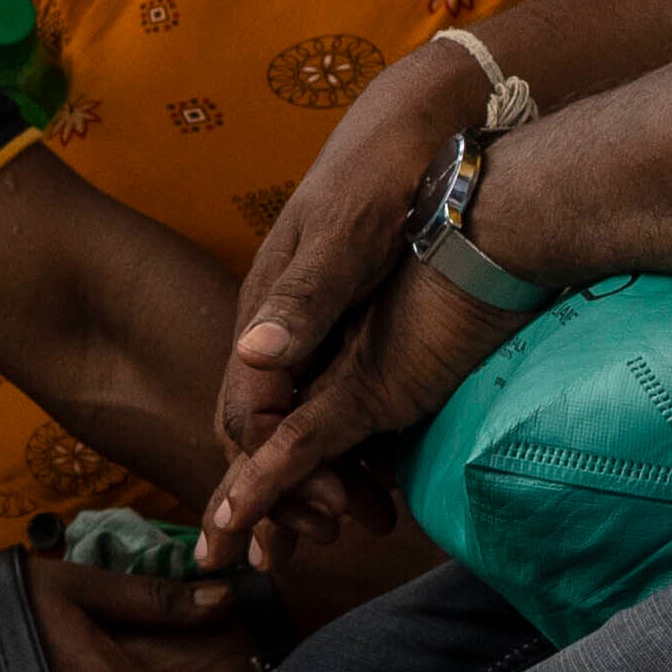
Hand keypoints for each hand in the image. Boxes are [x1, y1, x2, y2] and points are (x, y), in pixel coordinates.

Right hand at [199, 46, 516, 561]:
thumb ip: (305, 297)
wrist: (425, 120)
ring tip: (345, 528)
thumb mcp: (349, 232)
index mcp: (267, 307)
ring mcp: (312, 328)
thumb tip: (252, 358)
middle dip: (275, 493)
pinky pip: (330, 400)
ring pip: (294, 421)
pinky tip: (375, 475)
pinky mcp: (347, 325)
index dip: (263, 470)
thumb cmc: (385, 170)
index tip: (293, 517)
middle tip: (304, 550)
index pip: (246, 409)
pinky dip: (344, 447)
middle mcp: (279, 326)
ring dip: (309, 480)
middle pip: (261, 428)